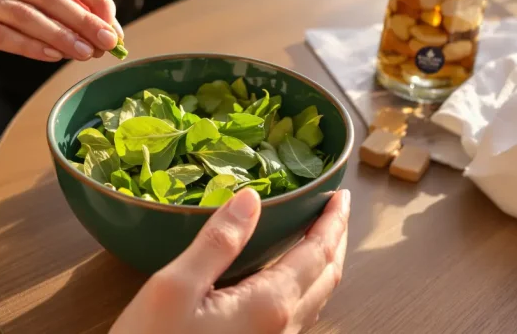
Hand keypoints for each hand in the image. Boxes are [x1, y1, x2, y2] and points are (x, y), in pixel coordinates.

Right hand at [0, 0, 122, 69]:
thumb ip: (56, 10)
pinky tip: (52, 58)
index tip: (113, 24)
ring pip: (29, 15)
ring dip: (63, 37)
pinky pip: (2, 35)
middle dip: (86, 21)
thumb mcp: (18, 2)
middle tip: (108, 43)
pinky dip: (31, 47)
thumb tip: (103, 32)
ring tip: (86, 54)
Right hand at [111, 188, 349, 333]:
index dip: (334, 221)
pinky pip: (298, 314)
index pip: (319, 253)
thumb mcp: (175, 287)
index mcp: (269, 304)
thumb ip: (217, 242)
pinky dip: (306, 284)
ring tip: (317, 237)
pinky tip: (287, 278)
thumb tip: (251, 200)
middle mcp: (282, 328)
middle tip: (335, 210)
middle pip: (327, 277)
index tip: (341, 196)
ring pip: (316, 299)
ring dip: (323, 263)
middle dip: (336, 240)